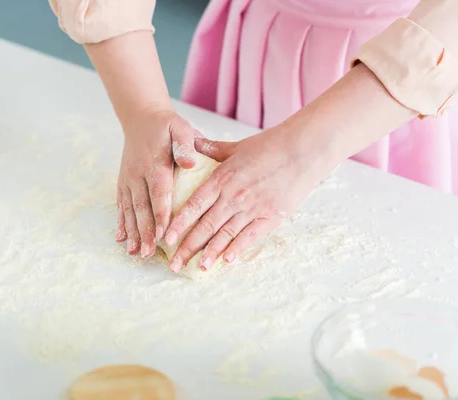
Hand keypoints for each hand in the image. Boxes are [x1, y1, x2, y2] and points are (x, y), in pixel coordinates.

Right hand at [116, 109, 201, 257]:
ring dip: (132, 232)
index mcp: (155, 163)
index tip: (164, 235)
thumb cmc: (167, 126)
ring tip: (135, 252)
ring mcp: (128, 179)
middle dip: (145, 231)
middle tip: (149, 252)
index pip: (159, 193)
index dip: (161, 215)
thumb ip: (185, 144)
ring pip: (129, 209)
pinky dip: (121, 222)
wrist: (140, 117)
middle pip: (141, 207)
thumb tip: (189, 164)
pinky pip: (121, 205)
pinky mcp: (123, 182)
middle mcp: (138, 174)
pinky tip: (122, 239)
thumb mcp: (180, 128)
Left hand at [164, 125, 335, 272]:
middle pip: (206, 226)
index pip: (193, 205)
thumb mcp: (236, 146)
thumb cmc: (270, 144)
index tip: (166, 239)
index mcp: (222, 178)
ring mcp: (252, 207)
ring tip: (199, 267)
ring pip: (226, 235)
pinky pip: (251, 236)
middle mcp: (233, 195)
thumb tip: (192, 142)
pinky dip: (238, 249)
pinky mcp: (272, 216)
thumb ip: (211, 149)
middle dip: (188, 247)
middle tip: (174, 264)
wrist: (304, 148)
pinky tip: (226, 260)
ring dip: (210, 253)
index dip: (179, 224)